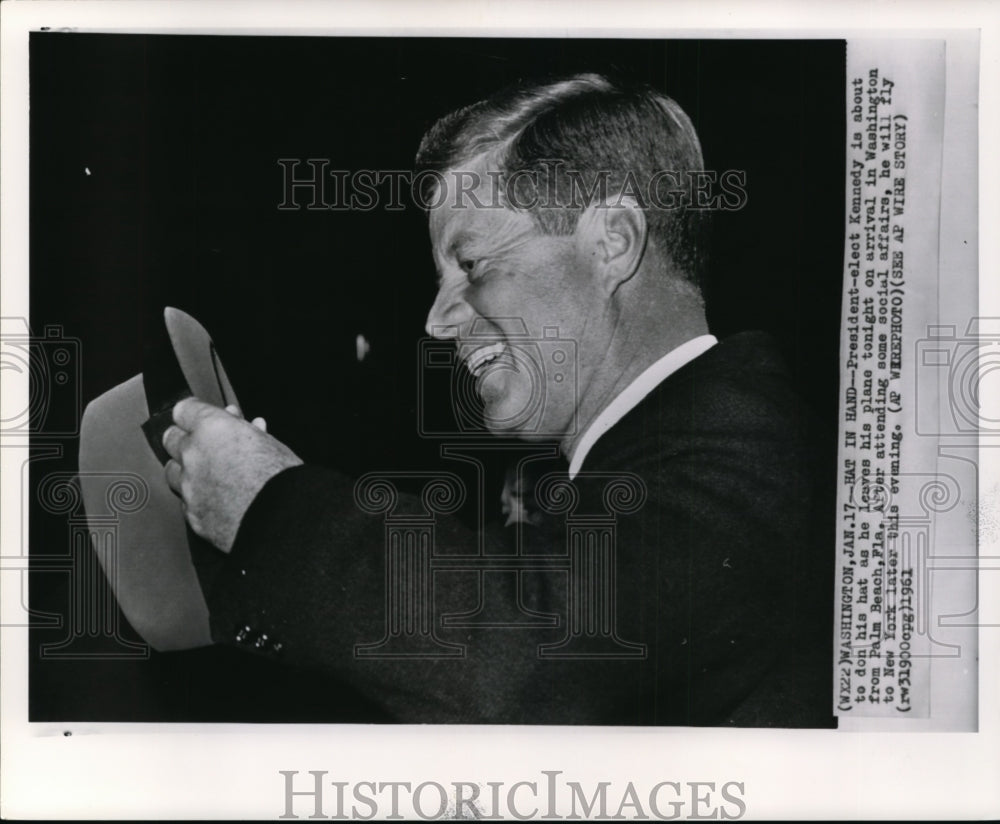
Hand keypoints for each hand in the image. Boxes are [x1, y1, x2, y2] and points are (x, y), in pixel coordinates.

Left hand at [162, 398, 302, 551]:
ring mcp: (189, 487)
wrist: (282, 520)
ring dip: (186, 469)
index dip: (196, 413)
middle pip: (171, 438)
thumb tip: (247, 428)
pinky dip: (197, 497)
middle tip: (204, 442)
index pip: (185, 409)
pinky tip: (216, 499)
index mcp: (213, 428)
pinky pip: (186, 501)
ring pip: (172, 471)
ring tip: (207, 472)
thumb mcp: (271, 443)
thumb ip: (249, 434)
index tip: (202, 416)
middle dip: (186, 438)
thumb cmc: (282, 479)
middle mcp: (193, 454)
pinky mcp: (192, 515)